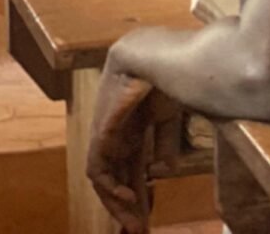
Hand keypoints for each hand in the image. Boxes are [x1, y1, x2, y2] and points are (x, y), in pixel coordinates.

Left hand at [87, 64, 179, 233]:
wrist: (155, 52)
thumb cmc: (168, 75)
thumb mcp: (171, 116)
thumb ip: (165, 144)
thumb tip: (158, 172)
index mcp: (135, 130)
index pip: (132, 170)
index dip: (140, 195)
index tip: (149, 217)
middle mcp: (117, 136)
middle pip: (118, 179)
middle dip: (128, 208)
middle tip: (139, 230)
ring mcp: (106, 135)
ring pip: (105, 179)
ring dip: (117, 204)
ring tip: (134, 223)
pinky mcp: (101, 132)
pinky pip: (98, 167)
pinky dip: (111, 186)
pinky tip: (127, 197)